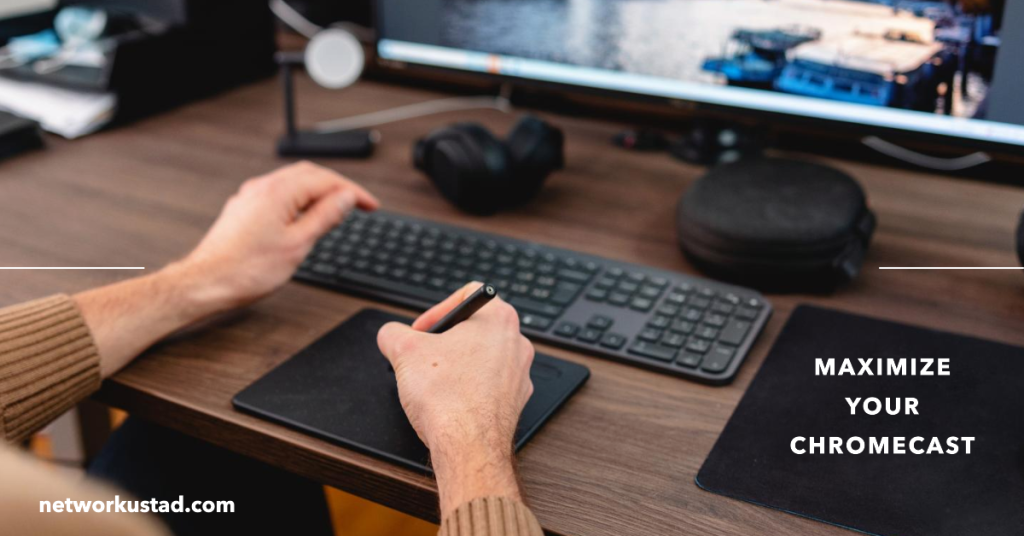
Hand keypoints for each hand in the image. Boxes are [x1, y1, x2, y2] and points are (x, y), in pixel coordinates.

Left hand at [76, 162, 378, 377]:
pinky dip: (299, 200)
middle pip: (309, 175)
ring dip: (318, 193)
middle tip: (358, 204)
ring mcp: (250, 197)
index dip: (353, 191)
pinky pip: (278, 194)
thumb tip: (345, 199)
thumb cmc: (245, 270)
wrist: (206, 283)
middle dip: (337, 187)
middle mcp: (261, 187)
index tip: (370, 205)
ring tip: (336, 212)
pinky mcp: (243, 210)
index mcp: (278, 192)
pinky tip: (304, 217)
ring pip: (292, 183)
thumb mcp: (298, 244)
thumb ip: (325, 217)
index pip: (326, 180)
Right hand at [377, 283, 534, 516]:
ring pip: (482, 358)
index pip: (468, 295)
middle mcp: (517, 343)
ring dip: (456, 366)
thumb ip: (394, 333)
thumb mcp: (404, 351)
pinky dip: (468, 389)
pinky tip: (448, 401)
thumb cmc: (448, 398)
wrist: (467, 446)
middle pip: (474, 328)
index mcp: (499, 318)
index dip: (437, 310)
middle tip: (423, 356)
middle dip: (444, 341)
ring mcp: (519, 375)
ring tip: (433, 381)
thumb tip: (390, 335)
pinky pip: (487, 386)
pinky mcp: (515, 402)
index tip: (421, 331)